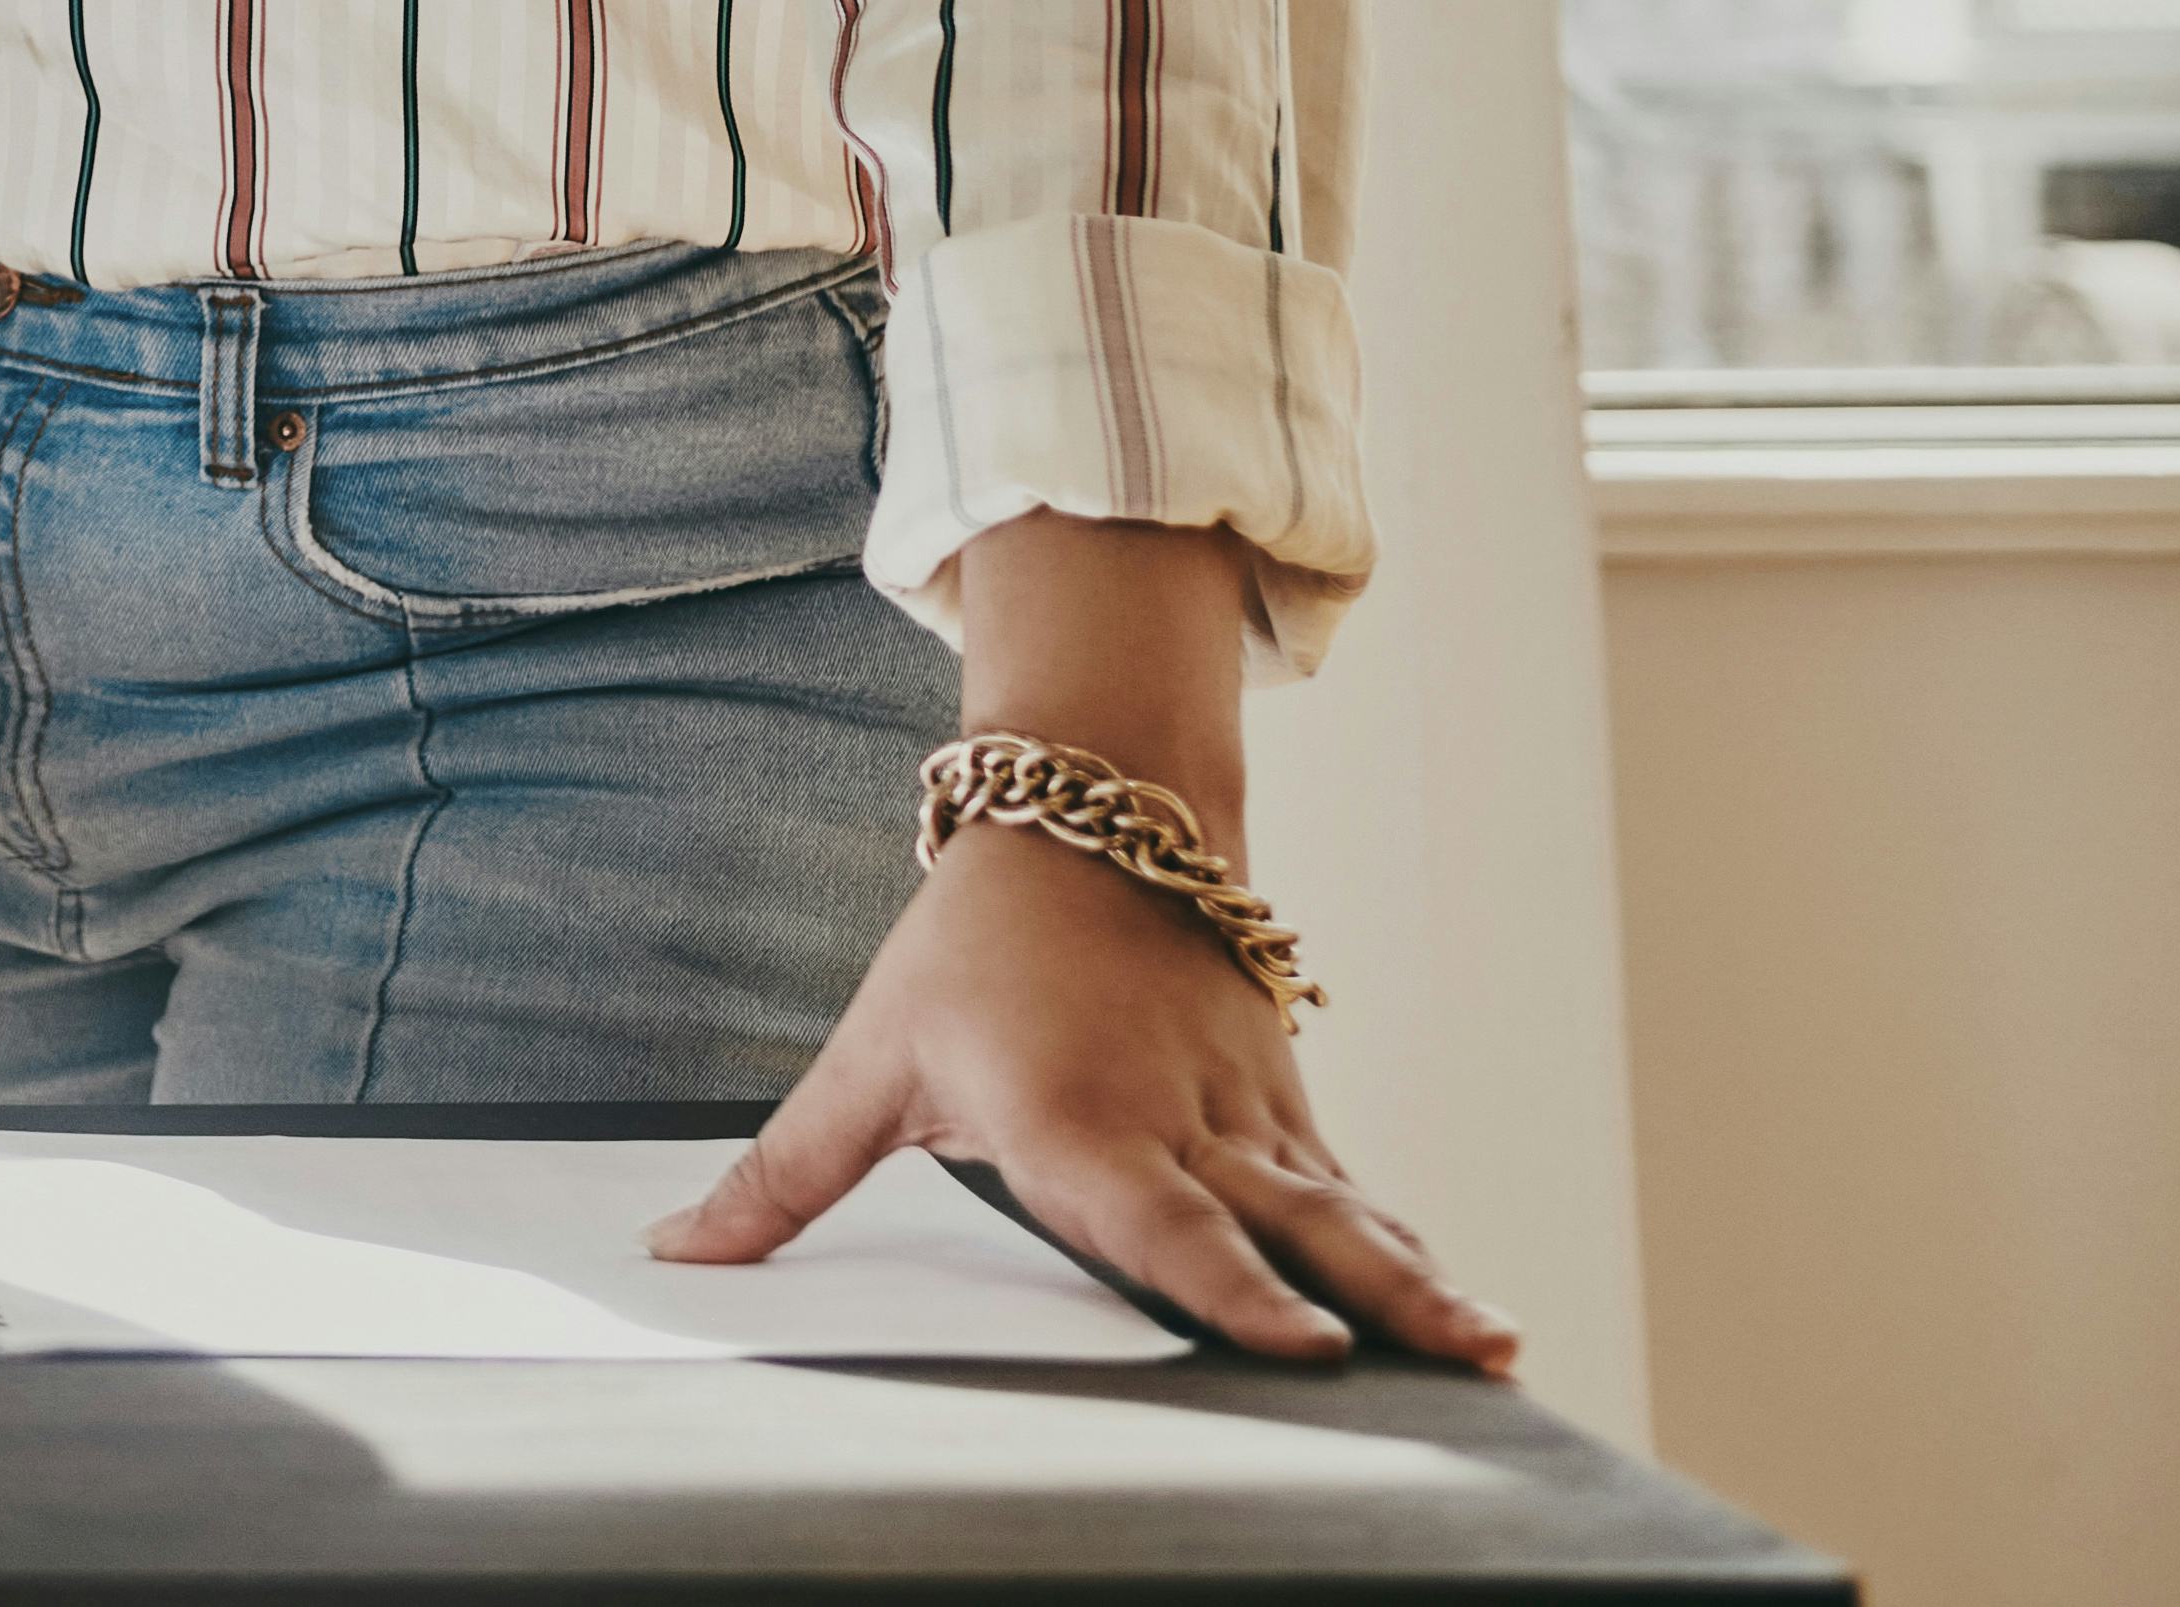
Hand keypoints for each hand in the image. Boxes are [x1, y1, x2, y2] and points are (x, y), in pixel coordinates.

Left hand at [661, 819, 1511, 1371]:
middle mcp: (1178, 1120)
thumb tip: (679, 1253)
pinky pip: (1351, 1188)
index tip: (1308, 1345)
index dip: (1234, 1287)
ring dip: (1423, 1277)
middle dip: (1382, 1295)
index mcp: (1074, 1120)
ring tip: (1499, 1348)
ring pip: (1344, 1208)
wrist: (1085, 823)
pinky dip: (1407, 1248)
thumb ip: (781, 1179)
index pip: (1166, 1221)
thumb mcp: (866, 1060)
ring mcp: (1246, 1111)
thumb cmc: (965, 955)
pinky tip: (1464, 1312)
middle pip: (1291, 1221)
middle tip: (1468, 1355)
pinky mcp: (1283, 1108)